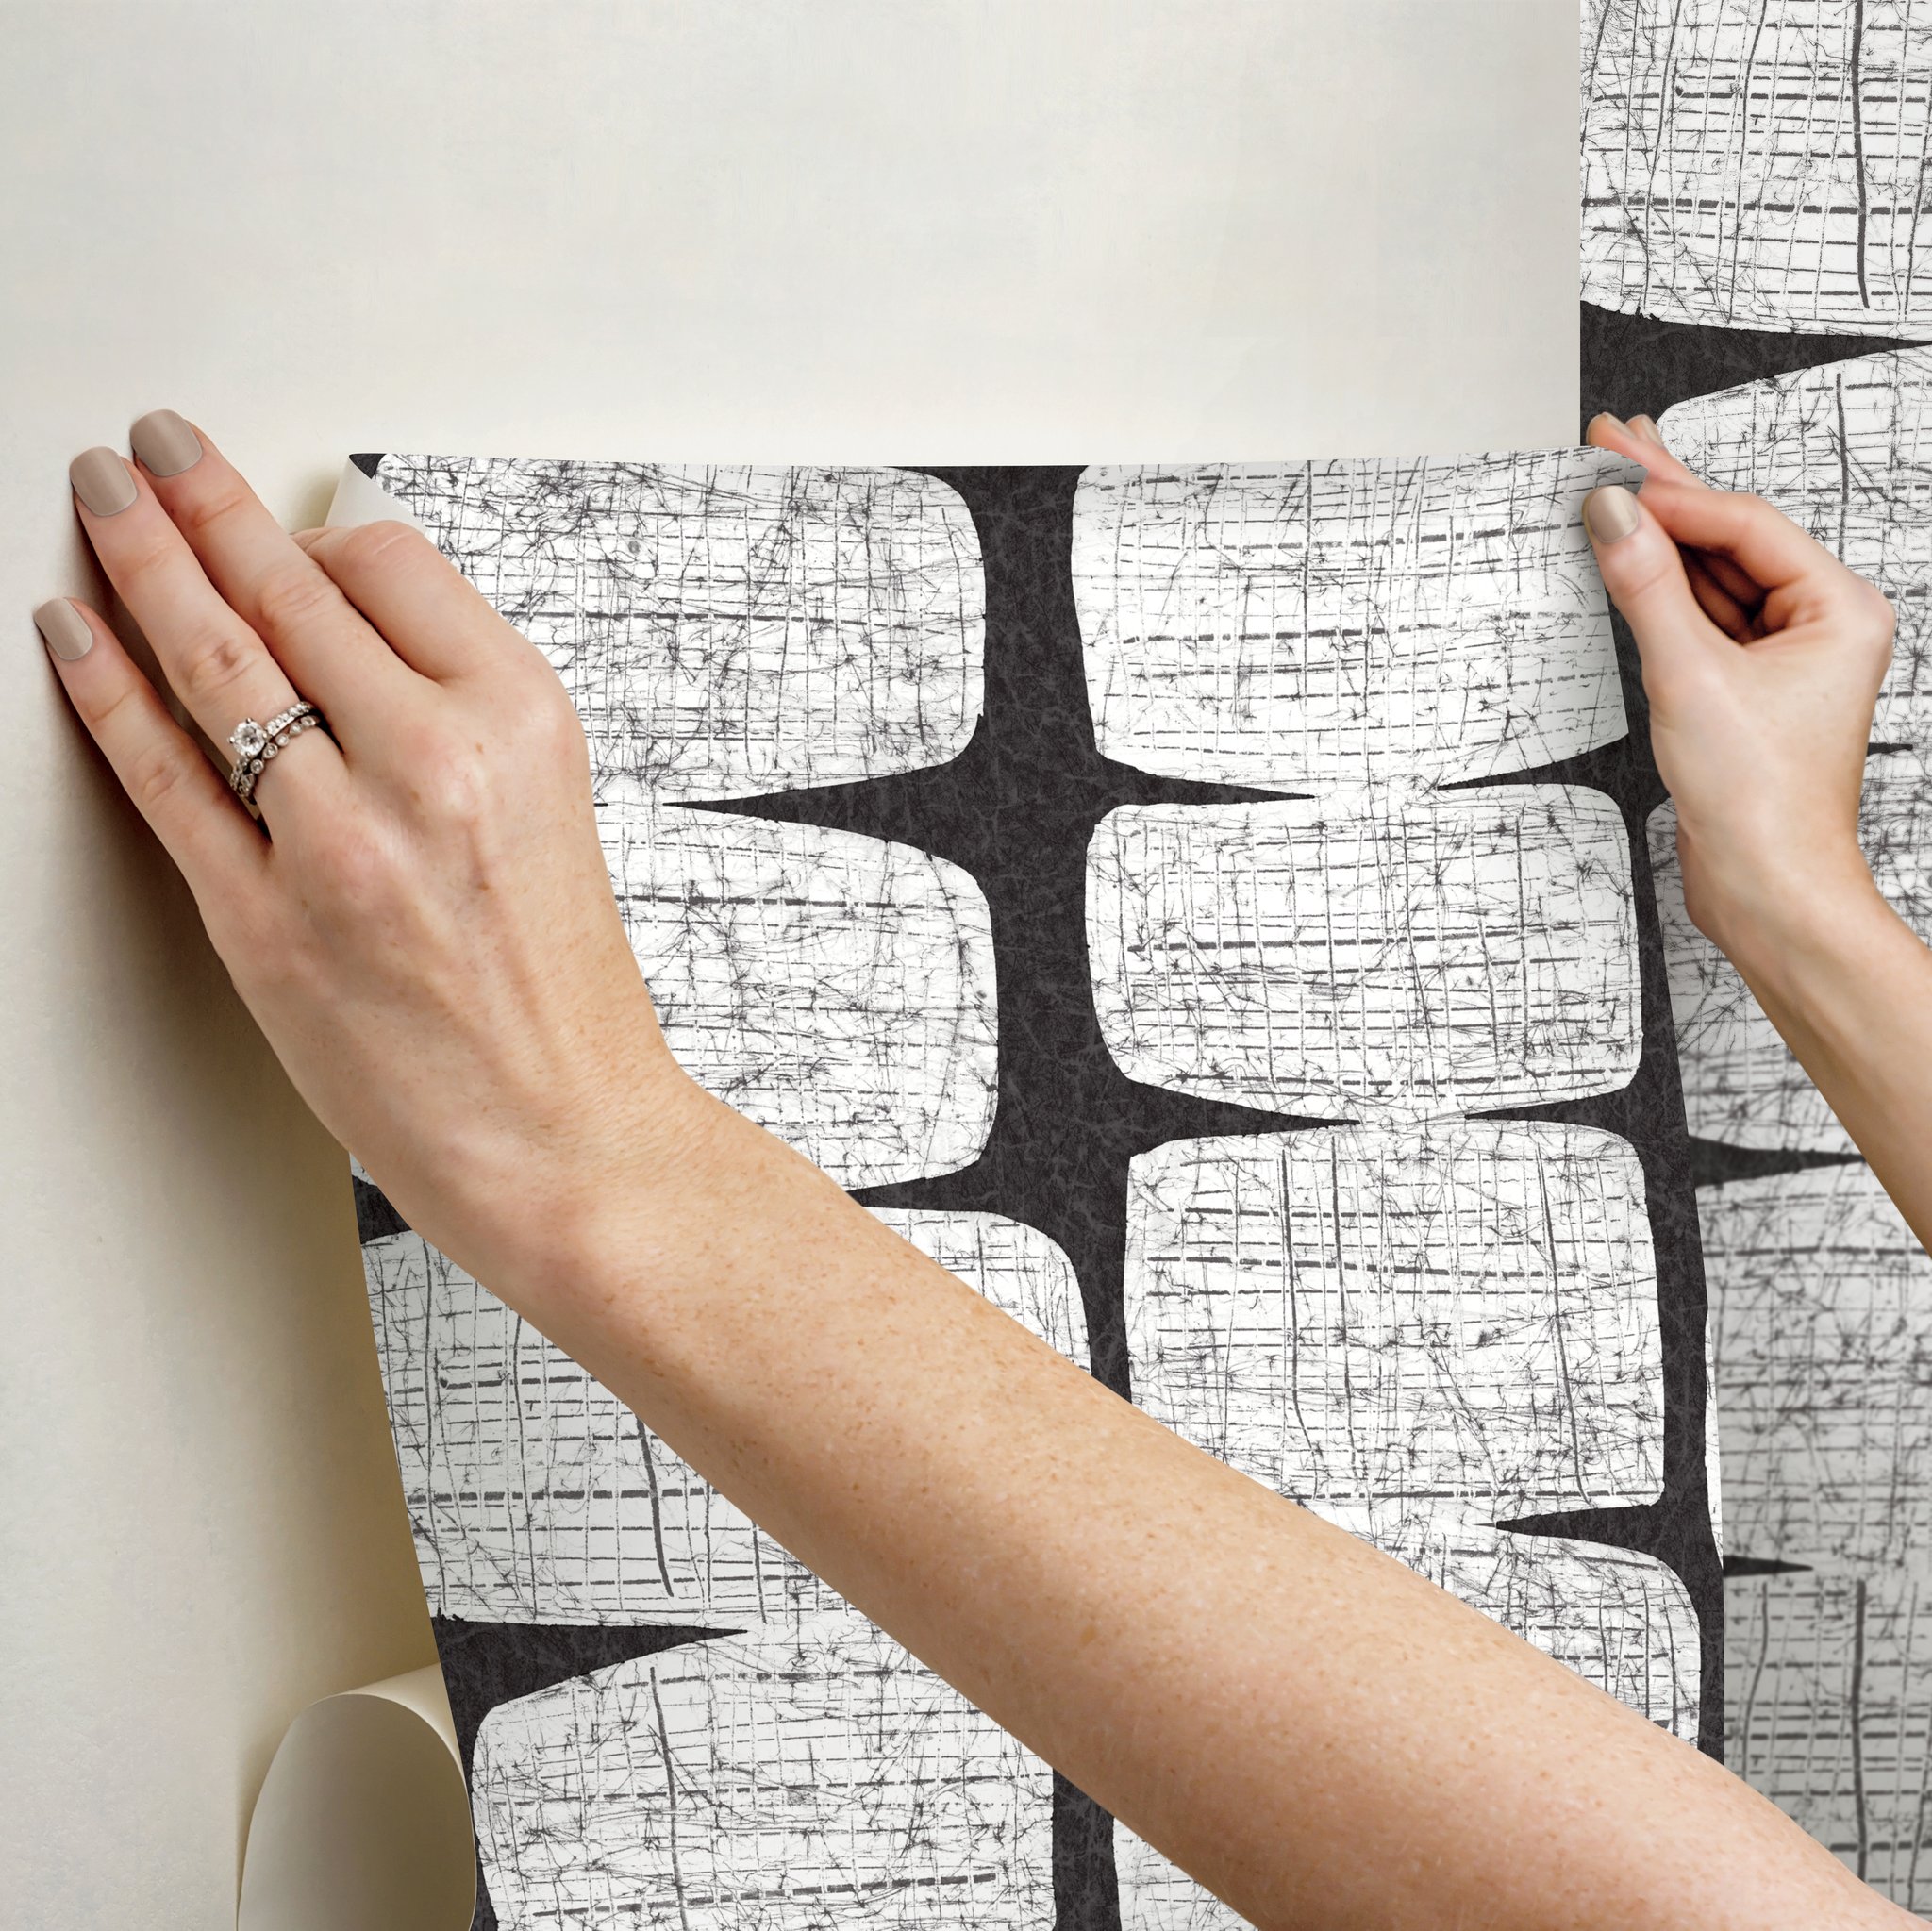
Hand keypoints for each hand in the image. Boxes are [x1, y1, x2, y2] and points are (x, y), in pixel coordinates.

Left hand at [34, 417, 693, 1295]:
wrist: (567, 1137)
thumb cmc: (562, 993)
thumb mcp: (549, 809)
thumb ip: (455, 708)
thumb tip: (347, 619)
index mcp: (522, 723)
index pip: (389, 565)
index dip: (314, 532)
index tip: (277, 521)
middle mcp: (436, 766)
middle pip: (287, 590)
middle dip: (200, 500)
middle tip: (152, 449)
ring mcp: (343, 844)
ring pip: (212, 660)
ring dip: (136, 559)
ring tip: (100, 500)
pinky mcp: (266, 923)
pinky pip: (164, 775)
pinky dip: (104, 690)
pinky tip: (73, 631)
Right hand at [1581, 412, 1895, 962]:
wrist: (1766, 888)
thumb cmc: (1762, 801)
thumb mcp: (1689, 677)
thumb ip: (1645, 587)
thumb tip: (1612, 516)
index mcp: (1840, 611)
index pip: (1744, 526)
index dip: (1672, 494)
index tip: (1610, 467)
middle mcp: (1821, 628)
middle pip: (1731, 541)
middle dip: (1667, 495)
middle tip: (1611, 441)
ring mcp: (1784, 660)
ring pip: (1712, 579)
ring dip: (1658, 540)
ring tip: (1609, 490)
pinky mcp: (1746, 692)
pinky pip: (1700, 622)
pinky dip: (1659, 593)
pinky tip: (1629, 561)